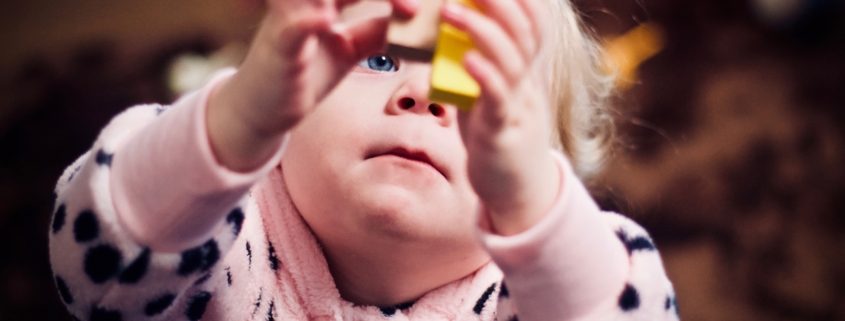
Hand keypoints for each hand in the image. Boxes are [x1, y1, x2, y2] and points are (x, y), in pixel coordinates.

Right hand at [208, 0, 418, 170]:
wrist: (266, 108)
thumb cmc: (305, 72)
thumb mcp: (348, 49)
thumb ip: (373, 32)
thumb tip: (411, 20)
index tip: (416, 7)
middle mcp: (306, 2)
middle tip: (411, 5)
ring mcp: (290, 21)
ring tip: (393, 5)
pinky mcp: (278, 48)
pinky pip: (291, 28)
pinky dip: (309, 20)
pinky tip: (328, 20)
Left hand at [442, 0, 560, 234]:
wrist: (517, 194)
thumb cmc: (496, 140)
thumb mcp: (486, 98)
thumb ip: (475, 69)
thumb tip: (447, 40)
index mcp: (522, 74)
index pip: (531, 26)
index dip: (520, 0)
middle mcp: (525, 86)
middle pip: (523, 34)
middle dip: (499, 3)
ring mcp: (517, 108)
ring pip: (510, 62)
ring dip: (482, 32)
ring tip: (453, 10)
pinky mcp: (502, 134)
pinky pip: (497, 100)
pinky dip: (484, 76)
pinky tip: (467, 59)